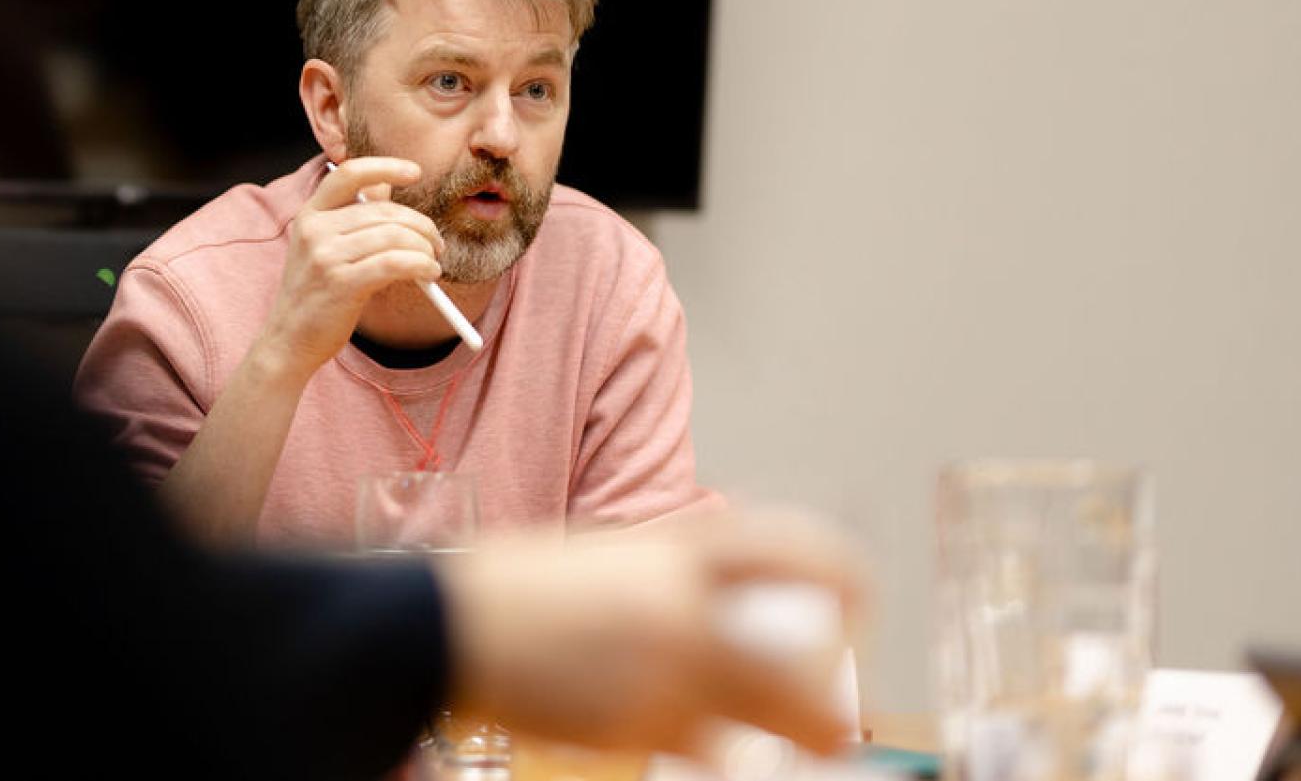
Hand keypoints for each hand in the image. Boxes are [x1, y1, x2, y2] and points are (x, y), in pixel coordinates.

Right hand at [252, 156, 444, 378]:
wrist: (287, 341)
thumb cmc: (316, 294)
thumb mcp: (324, 248)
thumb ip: (352, 218)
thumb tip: (388, 187)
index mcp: (309, 214)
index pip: (349, 174)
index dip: (385, 167)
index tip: (415, 172)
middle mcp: (314, 230)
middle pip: (383, 210)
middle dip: (420, 225)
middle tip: (435, 242)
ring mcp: (325, 256)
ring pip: (394, 236)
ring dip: (424, 248)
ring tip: (432, 263)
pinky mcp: (341, 283)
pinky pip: (395, 263)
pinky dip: (421, 265)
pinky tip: (428, 274)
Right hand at [434, 505, 867, 758]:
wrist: (445, 624)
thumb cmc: (516, 589)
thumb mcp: (605, 559)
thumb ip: (666, 576)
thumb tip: (718, 605)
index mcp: (675, 546)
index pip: (792, 546)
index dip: (844, 576)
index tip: (856, 605)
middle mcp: (683, 601)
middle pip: (800, 656)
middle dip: (830, 703)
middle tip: (835, 723)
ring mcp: (663, 664)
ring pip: (768, 713)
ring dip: (797, 736)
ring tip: (806, 749)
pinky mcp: (636, 721)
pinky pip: (704, 749)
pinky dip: (710, 755)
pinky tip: (699, 752)